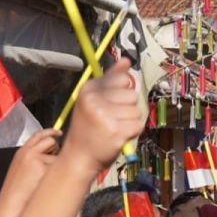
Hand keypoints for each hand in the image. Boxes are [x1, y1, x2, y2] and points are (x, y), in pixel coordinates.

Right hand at [0, 128, 60, 204]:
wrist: (12, 203)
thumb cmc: (17, 190)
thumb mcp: (21, 168)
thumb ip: (33, 157)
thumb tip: (49, 152)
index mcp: (22, 152)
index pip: (38, 135)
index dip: (50, 132)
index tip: (58, 133)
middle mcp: (29, 153)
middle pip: (51, 141)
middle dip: (56, 148)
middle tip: (55, 158)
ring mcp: (38, 160)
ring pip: (58, 155)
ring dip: (58, 163)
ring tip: (46, 177)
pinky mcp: (45, 169)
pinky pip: (61, 166)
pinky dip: (60, 173)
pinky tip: (50, 181)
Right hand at [62, 59, 145, 173]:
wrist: (79, 156)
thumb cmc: (89, 126)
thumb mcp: (94, 98)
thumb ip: (111, 78)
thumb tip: (126, 60)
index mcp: (89, 89)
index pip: (122, 79)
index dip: (122, 92)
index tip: (110, 102)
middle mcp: (95, 100)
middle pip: (132, 95)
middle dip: (127, 108)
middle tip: (111, 119)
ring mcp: (105, 116)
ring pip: (136, 111)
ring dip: (130, 121)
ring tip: (114, 127)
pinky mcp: (116, 131)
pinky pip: (138, 125)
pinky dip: (132, 132)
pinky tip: (118, 136)